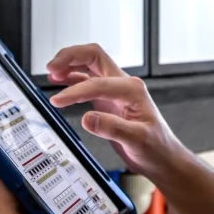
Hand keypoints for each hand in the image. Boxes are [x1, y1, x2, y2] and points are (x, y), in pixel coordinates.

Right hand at [46, 44, 183, 179]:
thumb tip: (87, 118)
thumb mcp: (136, 140)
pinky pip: (88, 80)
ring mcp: (115, 89)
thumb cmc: (155, 148)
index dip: (75, 91)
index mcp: (132, 89)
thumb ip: (112, 128)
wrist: (162, 157)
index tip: (58, 101)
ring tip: (51, 72)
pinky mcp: (108, 98)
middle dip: (71, 57)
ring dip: (69, 64)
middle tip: (51, 67)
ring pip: (89, 65)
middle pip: (94, 56)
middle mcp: (124, 84)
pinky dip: (72, 77)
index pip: (97, 82)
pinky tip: (60, 81)